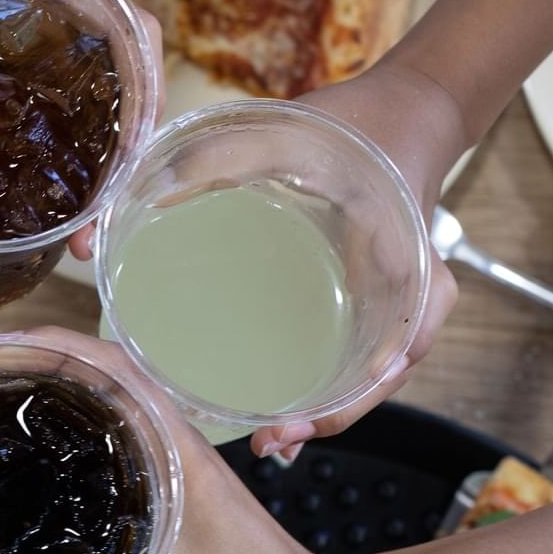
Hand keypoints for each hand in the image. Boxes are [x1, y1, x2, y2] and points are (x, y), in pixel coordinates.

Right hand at [0, 328, 385, 553]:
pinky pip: (116, 437)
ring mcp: (176, 463)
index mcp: (180, 457)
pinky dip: (72, 429)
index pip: (110, 367)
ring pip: (107, 402)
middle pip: (98, 372)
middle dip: (30, 363)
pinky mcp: (174, 487)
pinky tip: (31, 465)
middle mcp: (176, 445)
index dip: (46, 347)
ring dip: (49, 391)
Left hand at [248, 60, 465, 459]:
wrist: (405, 113)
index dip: (358, 387)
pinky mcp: (373, 302)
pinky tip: (281, 411)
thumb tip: (140, 196)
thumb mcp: (288, 132)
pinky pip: (358, 356)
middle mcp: (412, 292)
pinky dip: (327, 389)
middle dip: (328, 415)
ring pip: (369, 376)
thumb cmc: (356, 127)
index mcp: (406, 255)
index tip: (305, 415)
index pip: (403, 337)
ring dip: (324, 411)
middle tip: (270, 440)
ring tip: (269, 440)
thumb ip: (217, 158)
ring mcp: (396, 302)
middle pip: (381, 376)